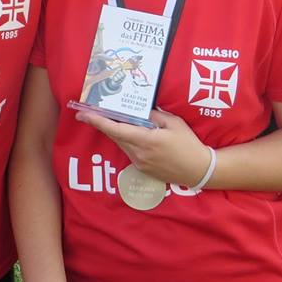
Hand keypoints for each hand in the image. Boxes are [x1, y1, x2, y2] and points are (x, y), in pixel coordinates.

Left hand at [75, 108, 209, 186]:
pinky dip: (126, 140)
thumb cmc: (189, 144)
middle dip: (102, 123)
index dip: (97, 121)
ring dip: (115, 131)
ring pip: (121, 143)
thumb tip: (140, 111)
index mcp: (146, 140)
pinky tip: (130, 132)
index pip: (115, 129)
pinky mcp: (142, 169)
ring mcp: (140, 163)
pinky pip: (129, 151)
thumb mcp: (174, 123)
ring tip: (111, 118)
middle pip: (115, 136)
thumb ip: (154, 115)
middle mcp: (139, 154)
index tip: (82, 114)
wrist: (199, 171)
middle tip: (90, 111)